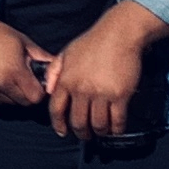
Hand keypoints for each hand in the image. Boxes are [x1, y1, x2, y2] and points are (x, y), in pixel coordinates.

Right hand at [0, 14, 48, 106]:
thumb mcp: (25, 42)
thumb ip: (43, 59)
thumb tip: (60, 69)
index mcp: (14, 71)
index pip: (36, 98)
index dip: (40, 92)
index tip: (38, 83)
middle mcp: (0, 83)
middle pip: (23, 103)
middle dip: (28, 95)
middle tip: (24, 80)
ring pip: (9, 104)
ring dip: (14, 95)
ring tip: (10, 78)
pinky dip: (0, 95)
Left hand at [45, 3, 168, 141]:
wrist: (119, 33)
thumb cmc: (93, 42)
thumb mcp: (66, 53)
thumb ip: (54, 72)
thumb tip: (48, 92)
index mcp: (66, 80)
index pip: (56, 110)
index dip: (59, 125)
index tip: (62, 132)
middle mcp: (82, 89)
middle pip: (78, 122)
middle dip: (81, 133)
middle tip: (86, 135)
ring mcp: (101, 94)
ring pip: (98, 124)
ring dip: (99, 132)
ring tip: (101, 131)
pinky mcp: (120, 95)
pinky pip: (117, 120)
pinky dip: (116, 129)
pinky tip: (116, 129)